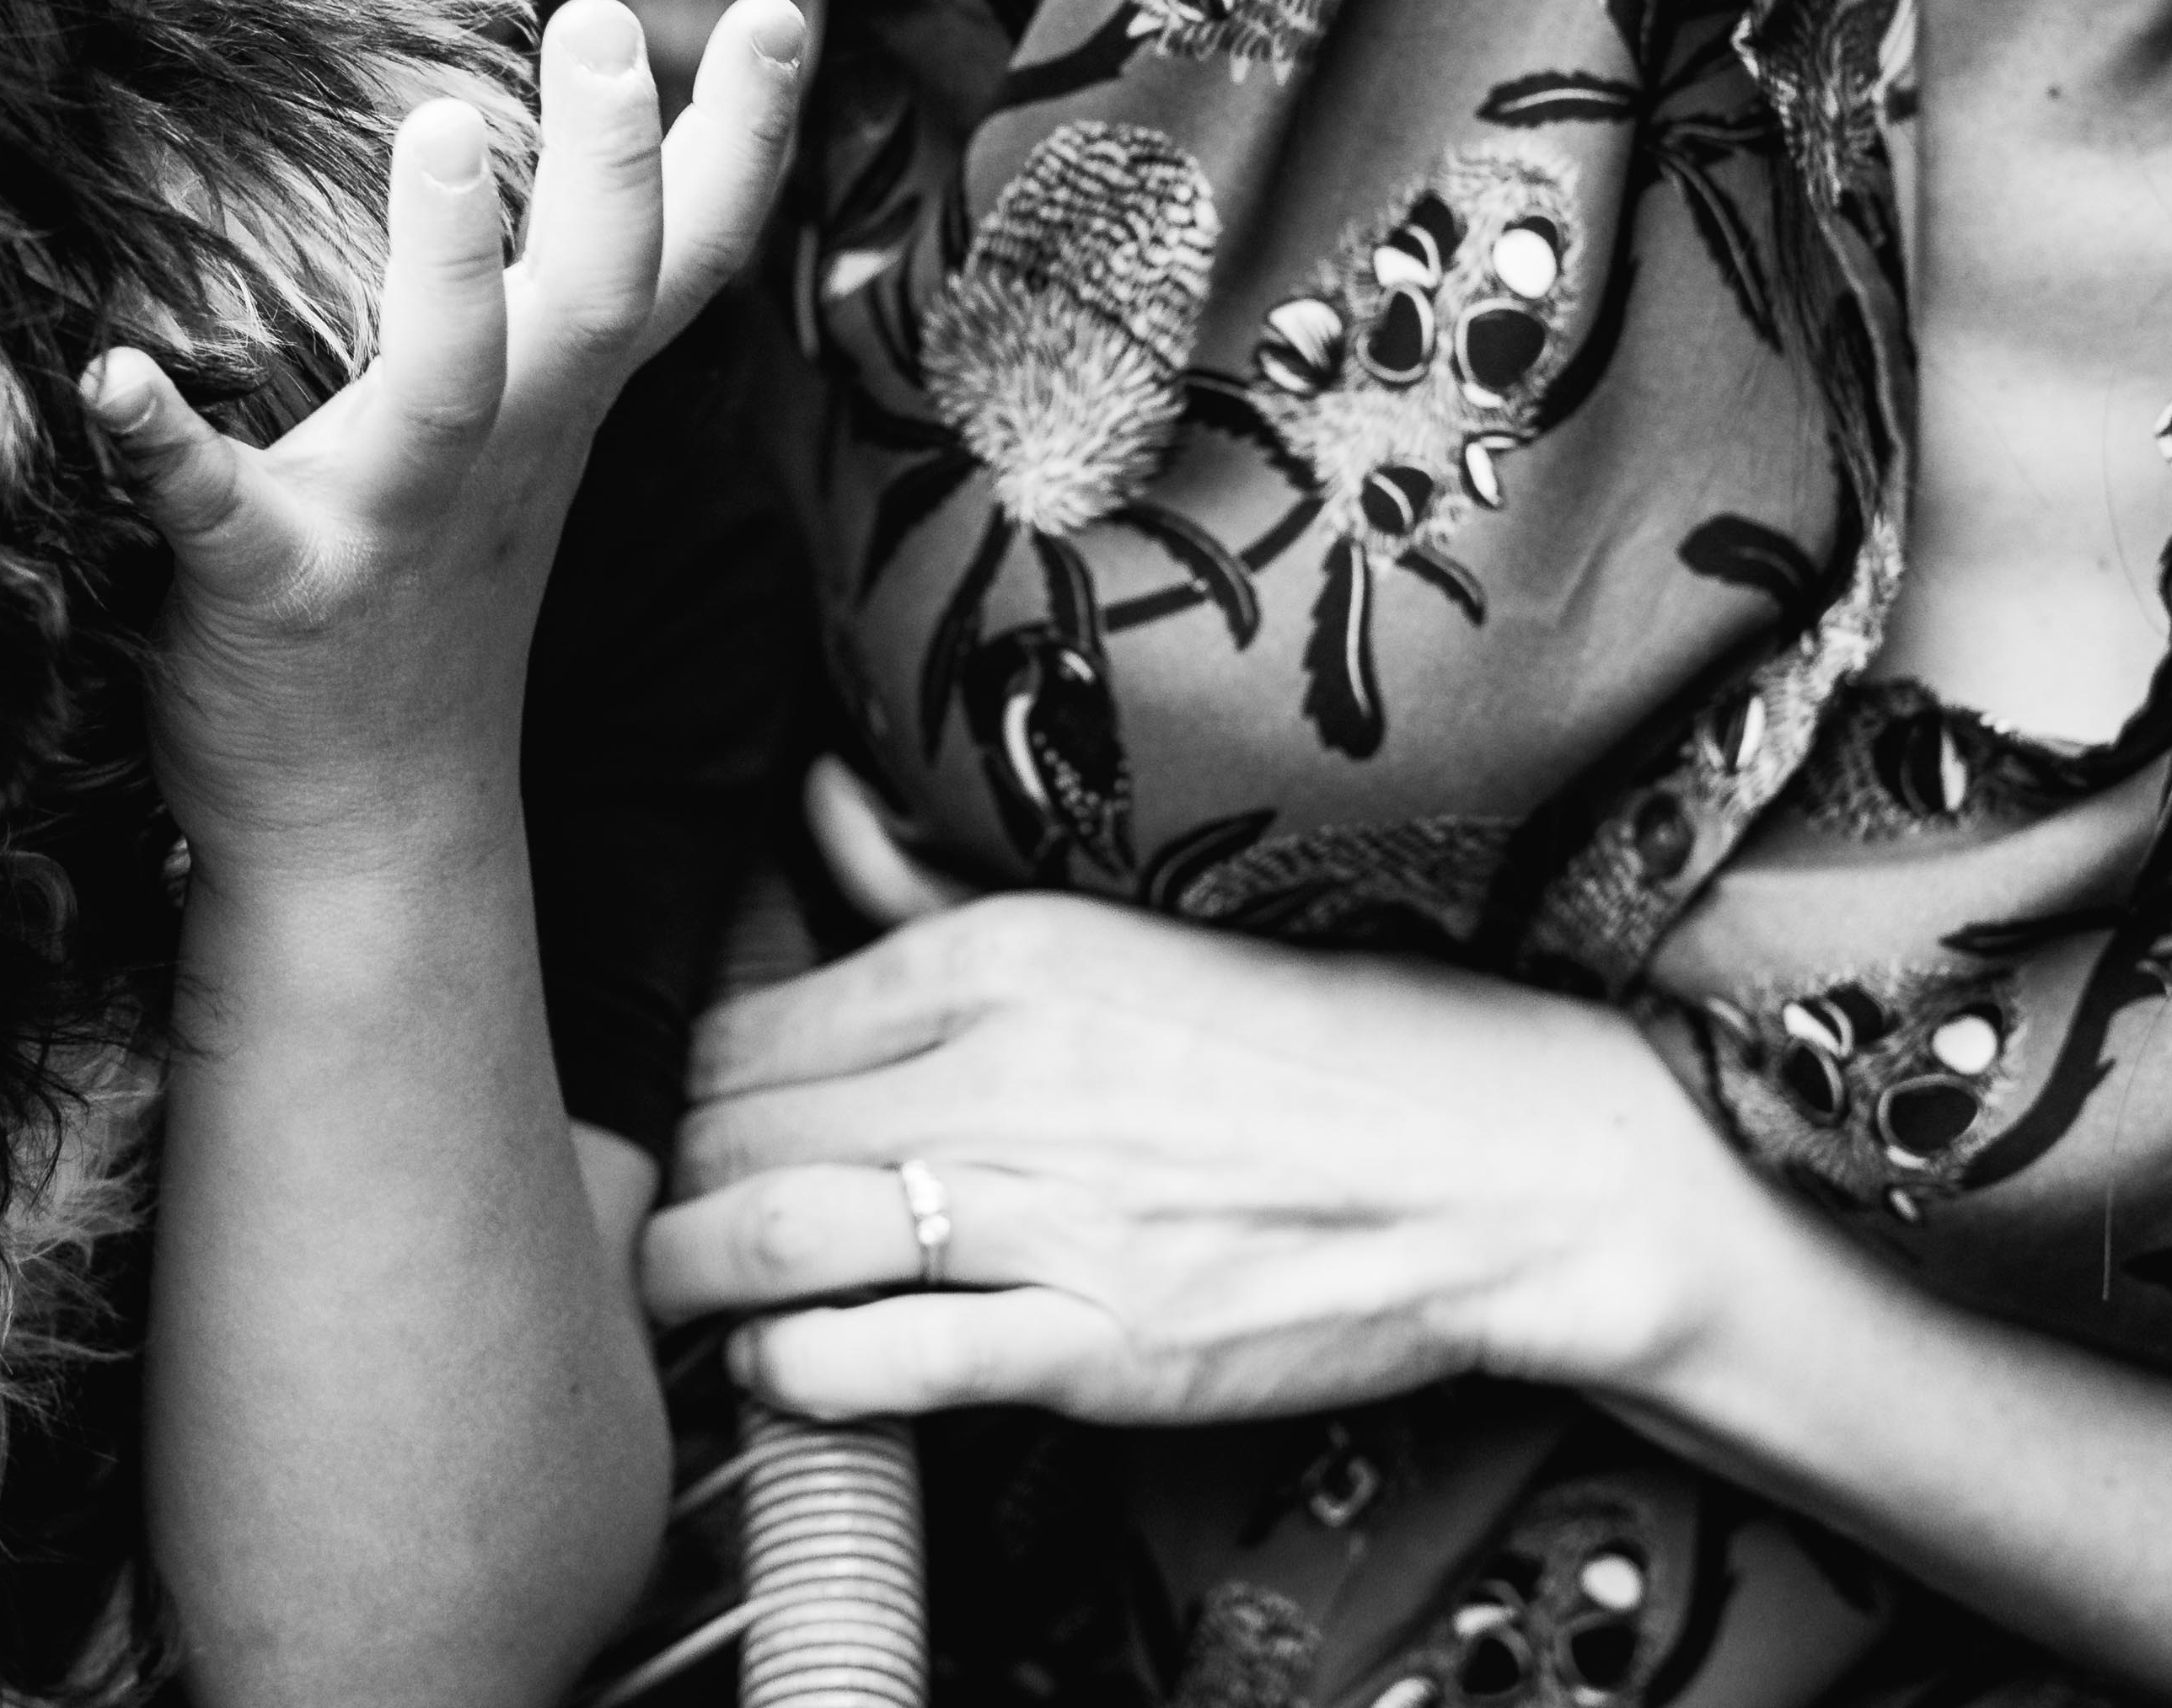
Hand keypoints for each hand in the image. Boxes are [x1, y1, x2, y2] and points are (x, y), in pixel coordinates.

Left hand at [96, 0, 806, 878]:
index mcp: (560, 407)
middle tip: (613, 25)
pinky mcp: (276, 589)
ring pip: (454, 385)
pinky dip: (163, 444)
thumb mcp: (535, 435)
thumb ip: (565, 301)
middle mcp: (505, 453)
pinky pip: (218, 509)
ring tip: (440, 131)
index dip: (746, 143)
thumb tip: (617, 128)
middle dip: (616, 163)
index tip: (783, 10)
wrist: (370, 828)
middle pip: (601, 298)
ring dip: (453, 266)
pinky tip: (106, 373)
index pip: (687, 264)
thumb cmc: (433, 592)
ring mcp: (396, 523)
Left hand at [643, 844, 1755, 1424]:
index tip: (691, 1121)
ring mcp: (1046, 1212)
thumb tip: (821, 796)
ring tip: (687, 1300)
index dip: (684, 1084)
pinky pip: (876, 1363)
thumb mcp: (1120, 918)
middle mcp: (1002, 1071)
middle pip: (729, 1131)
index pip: (742, 1023)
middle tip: (669, 1216)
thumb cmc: (1317, 1037)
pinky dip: (794, 1375)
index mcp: (999, 955)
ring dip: (693, 1282)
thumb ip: (939, 884)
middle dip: (672, 1185)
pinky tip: (786, 1368)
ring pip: (767, 1241)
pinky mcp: (1095, 1343)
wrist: (1501, 1161)